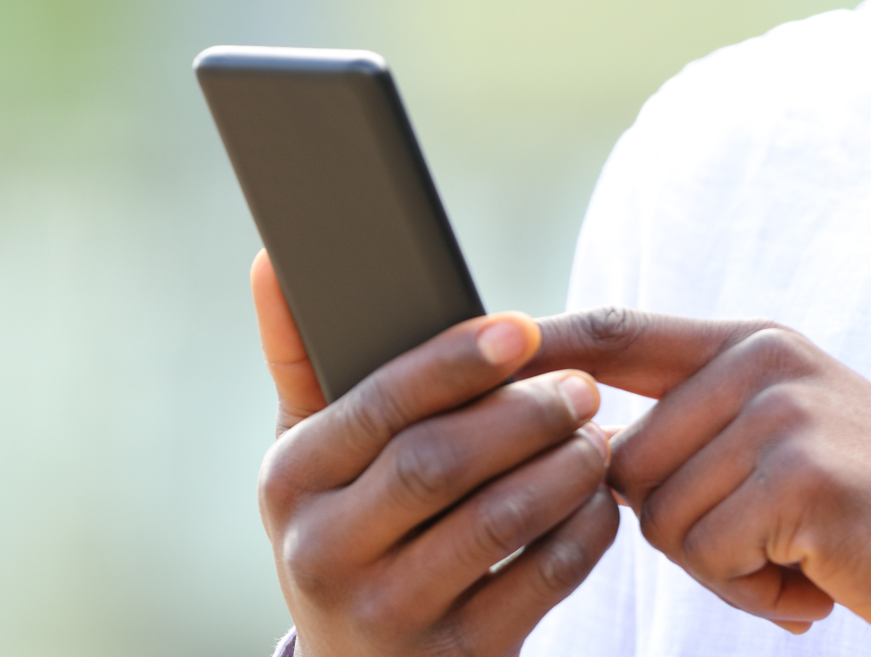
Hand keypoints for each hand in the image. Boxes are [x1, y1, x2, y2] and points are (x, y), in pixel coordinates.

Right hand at [250, 251, 621, 656]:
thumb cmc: (347, 529)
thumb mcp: (310, 459)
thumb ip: (300, 358)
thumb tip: (273, 257)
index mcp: (292, 482)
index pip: (379, 404)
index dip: (455, 362)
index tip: (522, 328)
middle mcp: (326, 552)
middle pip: (439, 462)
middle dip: (523, 415)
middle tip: (581, 387)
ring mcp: (390, 614)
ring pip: (497, 521)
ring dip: (563, 469)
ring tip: (594, 436)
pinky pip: (541, 580)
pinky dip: (583, 531)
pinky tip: (597, 500)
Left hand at [534, 309, 870, 655]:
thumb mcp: (792, 437)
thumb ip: (705, 423)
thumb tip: (592, 444)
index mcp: (757, 344)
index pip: (621, 331)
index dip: (546, 344)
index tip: (480, 346)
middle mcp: (766, 361)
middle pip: (627, 462)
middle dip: (681, 532)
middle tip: (772, 547)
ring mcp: (785, 412)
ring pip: (660, 516)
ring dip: (721, 568)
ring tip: (801, 559)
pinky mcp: (802, 475)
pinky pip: (709, 554)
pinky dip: (754, 593)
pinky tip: (818, 582)